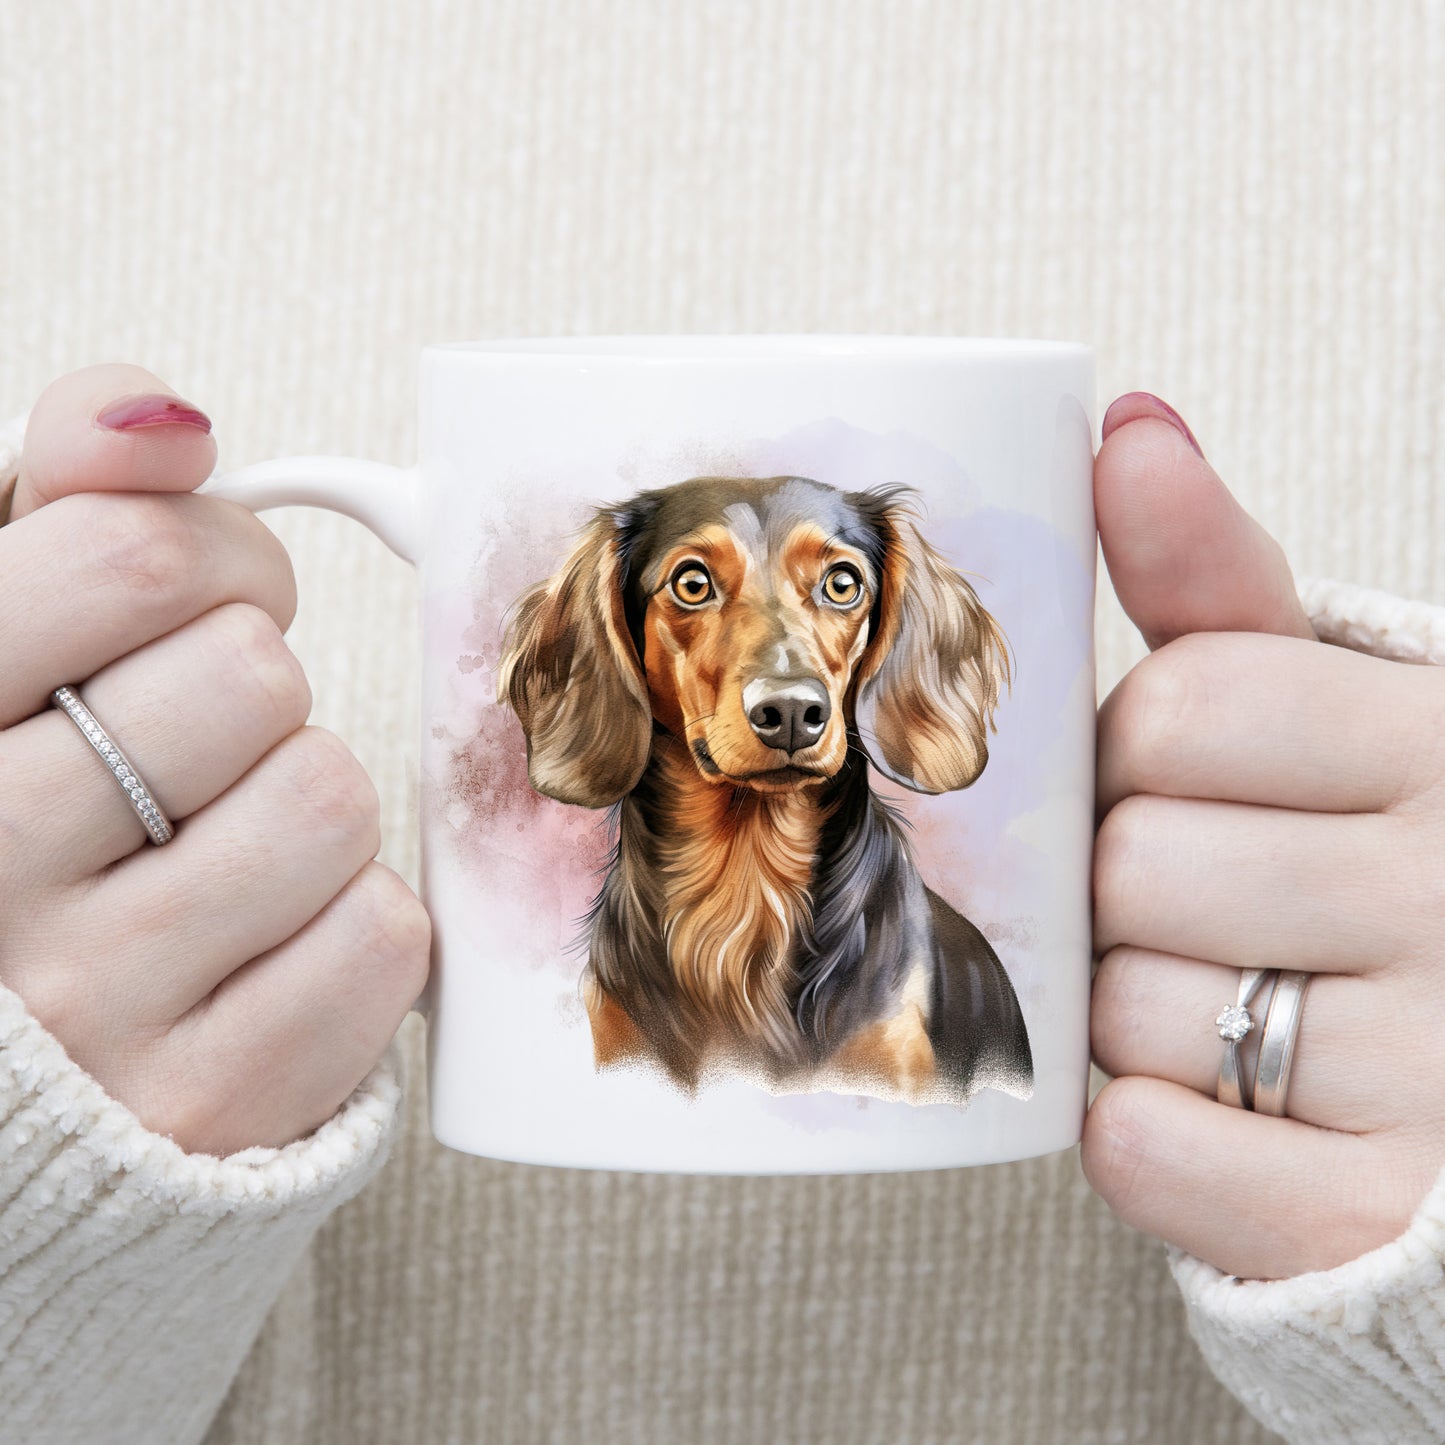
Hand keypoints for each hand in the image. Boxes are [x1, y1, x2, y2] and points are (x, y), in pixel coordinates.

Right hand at [0, 363, 429, 1155]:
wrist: (34, 1071)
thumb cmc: (32, 817)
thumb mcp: (6, 645)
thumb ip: (69, 504)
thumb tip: (166, 417)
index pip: (130, 560)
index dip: (213, 555)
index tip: (201, 597)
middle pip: (251, 675)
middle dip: (253, 686)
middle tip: (202, 741)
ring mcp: (95, 1007)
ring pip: (328, 796)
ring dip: (303, 802)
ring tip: (221, 847)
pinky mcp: (214, 1101)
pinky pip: (381, 934)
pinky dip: (350, 922)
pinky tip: (262, 943)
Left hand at [1081, 392, 1444, 1280]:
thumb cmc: (1373, 858)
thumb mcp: (1330, 703)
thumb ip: (1218, 581)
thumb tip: (1128, 427)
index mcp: (1441, 742)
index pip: (1182, 707)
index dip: (1142, 751)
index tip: (1187, 778)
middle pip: (1132, 862)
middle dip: (1129, 884)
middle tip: (1204, 904)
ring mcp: (1433, 1069)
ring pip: (1129, 1009)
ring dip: (1135, 1010)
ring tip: (1228, 1002)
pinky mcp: (1368, 1213)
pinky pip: (1146, 1149)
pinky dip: (1143, 1132)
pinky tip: (1211, 1105)